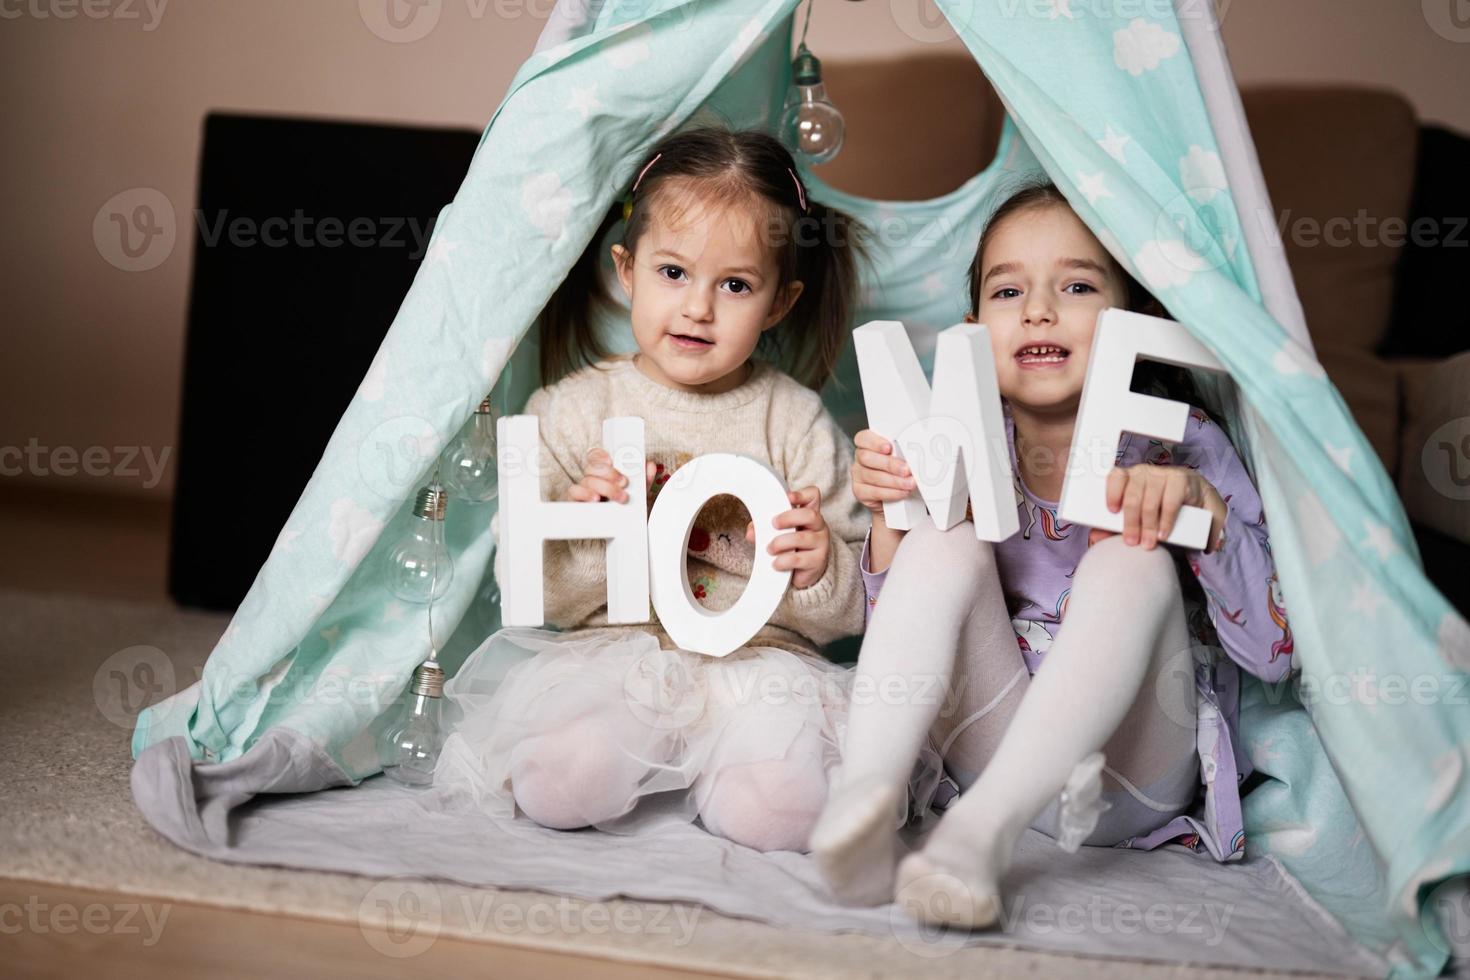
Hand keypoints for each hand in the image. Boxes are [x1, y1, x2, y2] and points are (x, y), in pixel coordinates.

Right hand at [562, 448, 656, 503]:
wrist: (621, 532)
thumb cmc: (626, 510)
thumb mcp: (638, 496)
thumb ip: (644, 481)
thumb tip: (649, 466)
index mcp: (604, 474)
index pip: (596, 457)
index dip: (601, 456)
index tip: (611, 461)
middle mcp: (591, 479)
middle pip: (593, 467)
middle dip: (610, 474)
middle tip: (624, 483)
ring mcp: (583, 490)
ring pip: (587, 480)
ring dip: (604, 487)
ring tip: (618, 497)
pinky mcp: (575, 502)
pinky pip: (574, 492)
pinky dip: (584, 493)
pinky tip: (595, 499)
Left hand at [744, 486, 829, 588]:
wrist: (801, 575)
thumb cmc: (790, 549)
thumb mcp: (777, 534)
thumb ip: (763, 529)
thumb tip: (751, 532)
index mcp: (808, 514)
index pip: (813, 496)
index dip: (802, 494)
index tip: (788, 497)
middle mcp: (818, 526)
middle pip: (810, 515)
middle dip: (788, 518)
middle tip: (774, 524)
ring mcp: (821, 543)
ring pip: (802, 538)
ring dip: (780, 543)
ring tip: (769, 549)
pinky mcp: (817, 561)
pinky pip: (799, 559)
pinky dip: (783, 560)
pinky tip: (776, 563)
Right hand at [850, 429, 914, 516]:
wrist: (898, 495)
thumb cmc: (900, 470)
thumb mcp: (902, 456)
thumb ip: (903, 451)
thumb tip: (915, 451)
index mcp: (868, 445)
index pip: (863, 438)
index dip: (874, 442)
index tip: (889, 448)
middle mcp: (860, 459)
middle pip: (866, 458)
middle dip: (889, 464)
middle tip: (906, 470)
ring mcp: (858, 476)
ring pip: (873, 476)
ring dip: (895, 481)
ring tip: (910, 483)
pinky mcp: (860, 492)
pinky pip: (875, 492)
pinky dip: (892, 493)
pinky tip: (903, 492)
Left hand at [1094, 464, 1226, 551]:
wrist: (1197, 502)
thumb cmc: (1160, 509)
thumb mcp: (1138, 517)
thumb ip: (1116, 526)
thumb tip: (1094, 537)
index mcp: (1129, 477)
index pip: (1116, 478)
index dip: (1112, 493)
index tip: (1111, 511)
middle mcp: (1144, 472)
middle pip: (1132, 496)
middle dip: (1131, 522)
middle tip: (1132, 542)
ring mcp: (1162, 474)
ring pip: (1150, 502)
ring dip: (1148, 526)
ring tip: (1149, 543)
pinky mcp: (1180, 480)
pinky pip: (1170, 503)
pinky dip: (1166, 521)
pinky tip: (1163, 533)